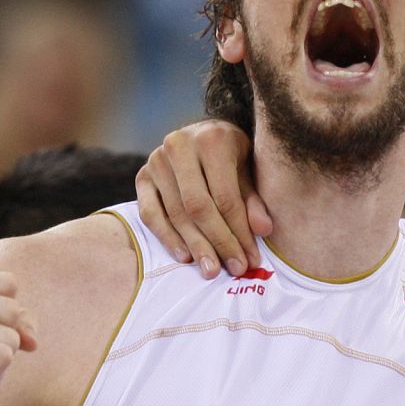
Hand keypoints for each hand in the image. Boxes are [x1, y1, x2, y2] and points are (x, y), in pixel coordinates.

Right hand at [135, 120, 268, 278]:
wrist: (203, 135)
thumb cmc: (233, 155)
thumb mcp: (249, 169)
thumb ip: (253, 199)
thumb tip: (263, 230)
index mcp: (212, 139)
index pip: (225, 196)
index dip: (239, 232)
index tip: (251, 260)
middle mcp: (180, 145)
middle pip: (199, 207)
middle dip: (218, 242)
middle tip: (233, 269)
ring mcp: (157, 161)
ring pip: (176, 213)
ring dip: (195, 245)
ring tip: (211, 270)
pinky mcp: (142, 176)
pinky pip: (150, 213)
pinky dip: (167, 237)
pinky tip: (185, 257)